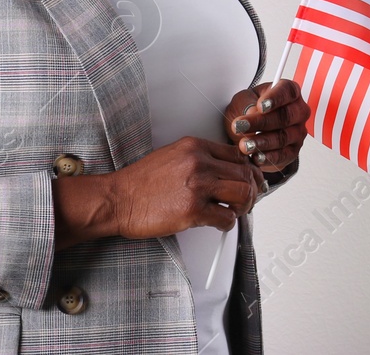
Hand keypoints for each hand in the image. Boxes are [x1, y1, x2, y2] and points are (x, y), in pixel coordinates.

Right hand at [95, 136, 266, 241]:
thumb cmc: (140, 182)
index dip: (247, 170)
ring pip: (242, 193)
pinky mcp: (193, 210)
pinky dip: (228, 223)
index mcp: (195, 146)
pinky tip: (219, 223)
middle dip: (251, 190)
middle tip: (247, 200)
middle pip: (244, 174)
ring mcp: (197, 186)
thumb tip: (223, 171)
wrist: (118, 198)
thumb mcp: (172, 156)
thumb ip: (199, 159)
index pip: (236, 154)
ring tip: (233, 211)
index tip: (249, 179)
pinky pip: (226, 217)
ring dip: (243, 206)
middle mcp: (199, 162)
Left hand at [223, 79, 309, 172]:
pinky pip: (283, 155)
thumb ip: (247, 104)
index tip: (260, 106)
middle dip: (261, 122)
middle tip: (241, 126)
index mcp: (289, 92)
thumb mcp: (243, 100)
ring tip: (244, 145)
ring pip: (283, 137)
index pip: (287, 91)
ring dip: (262, 142)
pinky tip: (255, 157)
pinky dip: (268, 157)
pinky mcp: (292, 151)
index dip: (275, 99)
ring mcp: (297, 132)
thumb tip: (252, 113)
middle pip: (285, 116)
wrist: (248, 130)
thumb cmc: (249, 108)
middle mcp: (298, 111)